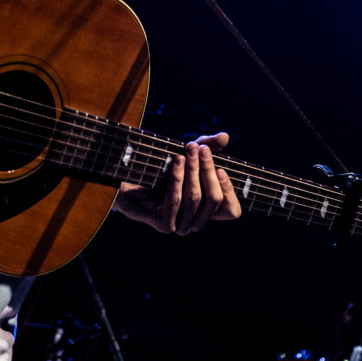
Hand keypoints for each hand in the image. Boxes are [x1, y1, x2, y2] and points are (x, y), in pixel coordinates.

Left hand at [112, 132, 241, 234]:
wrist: (129, 177)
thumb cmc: (163, 167)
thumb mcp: (190, 154)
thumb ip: (208, 146)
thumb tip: (225, 136)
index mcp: (208, 211)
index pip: (232, 211)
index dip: (230, 191)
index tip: (222, 167)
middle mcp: (196, 222)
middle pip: (213, 199)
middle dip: (208, 170)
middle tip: (201, 149)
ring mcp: (180, 225)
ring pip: (194, 198)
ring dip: (193, 170)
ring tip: (189, 150)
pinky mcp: (163, 224)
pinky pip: (175, 200)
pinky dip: (177, 178)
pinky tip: (177, 161)